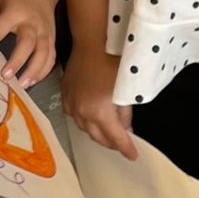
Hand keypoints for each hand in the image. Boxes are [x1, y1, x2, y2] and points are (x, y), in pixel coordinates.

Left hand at [0, 0, 55, 89]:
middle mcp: (32, 23)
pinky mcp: (52, 38)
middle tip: (5, 76)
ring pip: (43, 53)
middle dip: (17, 61)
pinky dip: (43, 71)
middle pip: (27, 43)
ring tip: (23, 85)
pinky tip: (33, 81)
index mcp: (15, 11)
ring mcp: (45, 32)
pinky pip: (51, 57)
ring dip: (34, 71)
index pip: (1, 28)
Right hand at [62, 43, 134, 159]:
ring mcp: (71, 104)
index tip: (133, 155)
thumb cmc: (113, 62)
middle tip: (122, 144)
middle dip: (111, 142)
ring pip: (84, 128)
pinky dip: (84, 120)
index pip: (116, 138)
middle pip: (98, 137)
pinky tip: (91, 117)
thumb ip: (125, 113)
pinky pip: (74, 115)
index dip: (126, 148)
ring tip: (108, 131)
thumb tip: (126, 126)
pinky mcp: (65, 95)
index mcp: (100, 112)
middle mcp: (83, 112)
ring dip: (97, 132)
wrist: (92, 41)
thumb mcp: (126, 90)